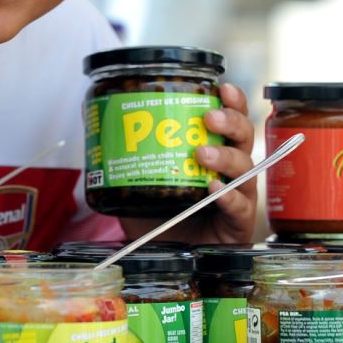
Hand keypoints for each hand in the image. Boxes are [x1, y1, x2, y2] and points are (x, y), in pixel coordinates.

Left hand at [122, 82, 258, 245]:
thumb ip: (126, 162)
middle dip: (231, 122)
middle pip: (244, 137)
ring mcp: (238, 195)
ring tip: (201, 154)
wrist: (166, 255)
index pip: (231, 121)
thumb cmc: (160, 218)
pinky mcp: (238, 223)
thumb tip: (97, 137)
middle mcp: (231, 170)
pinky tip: (213, 189)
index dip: (232, 101)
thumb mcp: (139, 183)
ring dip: (224, 157)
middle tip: (208, 118)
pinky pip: (240, 206)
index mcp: (215, 152)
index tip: (221, 87)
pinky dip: (228, 196)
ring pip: (244, 168)